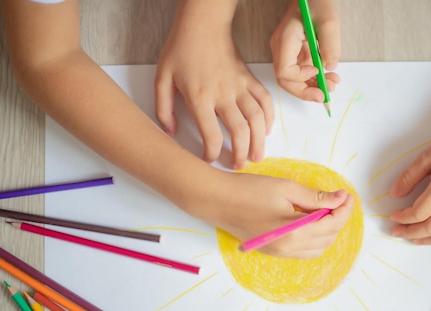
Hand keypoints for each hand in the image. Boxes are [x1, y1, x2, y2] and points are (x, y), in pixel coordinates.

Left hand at [155, 3, 273, 169]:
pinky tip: (266, 130)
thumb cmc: (181, 49)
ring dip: (259, 141)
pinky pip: (265, 101)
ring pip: (257, 119)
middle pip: (239, 132)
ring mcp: (239, 86)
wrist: (202, 24)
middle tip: (238, 166)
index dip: (212, 153)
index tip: (210, 159)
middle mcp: (222, 95)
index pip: (211, 135)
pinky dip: (269, 118)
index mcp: (199, 97)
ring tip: (256, 156)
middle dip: (240, 154)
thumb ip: (163, 109)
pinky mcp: (249, 79)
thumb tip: (170, 133)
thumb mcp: (161, 79)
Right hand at [203, 171, 353, 258]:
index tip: (347, 195)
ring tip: (323, 209)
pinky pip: (303, 251)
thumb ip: (316, 197)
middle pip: (328, 239)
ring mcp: (279, 253)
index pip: (331, 225)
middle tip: (337, 199)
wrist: (217, 201)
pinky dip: (313, 238)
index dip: (343, 209)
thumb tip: (340, 198)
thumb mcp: (286, 188)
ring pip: (317, 248)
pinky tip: (308, 219)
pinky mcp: (272, 251)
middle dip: (337, 219)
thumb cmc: (249, 190)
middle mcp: (289, 248)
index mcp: (294, 233)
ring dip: (326, 230)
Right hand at [270, 0, 340, 101]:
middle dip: (305, 92)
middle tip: (324, 96)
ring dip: (313, 88)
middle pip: (286, 81)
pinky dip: (314, 81)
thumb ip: (330, 45)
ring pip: (294, 81)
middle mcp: (282, 49)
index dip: (300, 78)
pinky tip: (329, 79)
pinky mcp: (296, 55)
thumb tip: (330, 68)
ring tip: (332, 85)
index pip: (284, 70)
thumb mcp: (329, 21)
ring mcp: (287, 53)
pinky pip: (302, 74)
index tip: (318, 71)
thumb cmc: (318, 3)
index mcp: (285, 39)